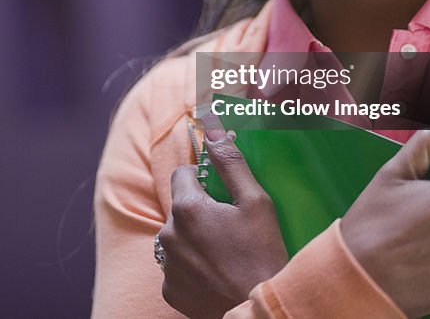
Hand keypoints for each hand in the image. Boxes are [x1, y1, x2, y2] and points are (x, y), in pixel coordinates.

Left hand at [158, 129, 287, 318]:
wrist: (262, 312)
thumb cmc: (263, 255)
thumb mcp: (256, 202)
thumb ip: (231, 163)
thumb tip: (213, 129)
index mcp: (186, 207)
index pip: (183, 174)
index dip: (204, 179)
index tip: (222, 194)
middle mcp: (168, 234)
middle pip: (180, 208)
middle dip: (200, 211)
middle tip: (230, 227)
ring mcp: (167, 265)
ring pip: (177, 237)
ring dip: (194, 239)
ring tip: (225, 253)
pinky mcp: (170, 290)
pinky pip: (177, 268)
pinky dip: (192, 268)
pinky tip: (216, 273)